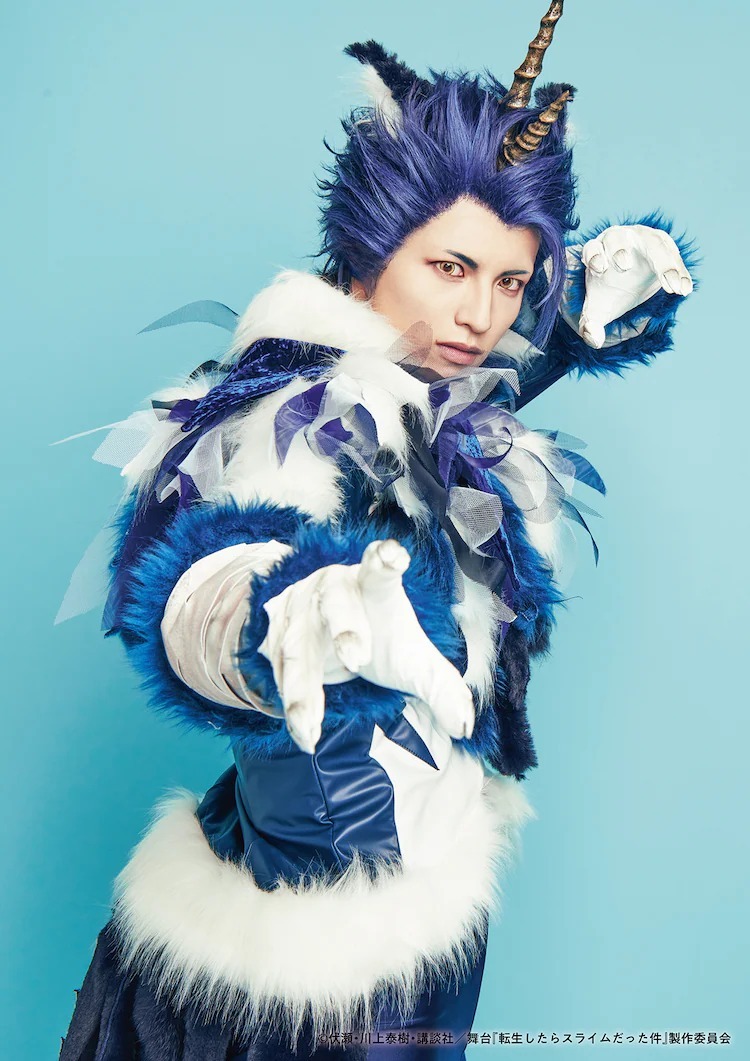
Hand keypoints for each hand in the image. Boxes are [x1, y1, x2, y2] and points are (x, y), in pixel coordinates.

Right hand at [258, 539, 474, 753]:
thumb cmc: (379, 638)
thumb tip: (464, 727)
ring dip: (303, 689)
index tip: (393, 555)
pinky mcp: (275, 632)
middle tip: (356, 659)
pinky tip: (303, 733)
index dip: (385, 560)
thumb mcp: (411, 660)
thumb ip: (440, 688)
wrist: (325, 633)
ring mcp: (299, 609)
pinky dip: (290, 703)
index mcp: (374, 587)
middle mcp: (333, 589)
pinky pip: (279, 670)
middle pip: (336, 603)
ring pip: (299, 647)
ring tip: (311, 730)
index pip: (380, 571)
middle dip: (344, 628)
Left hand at [575, 224, 692, 349]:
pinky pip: (673, 255)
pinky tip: (685, 290)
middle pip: (618, 239)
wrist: (628, 283)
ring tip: (674, 288)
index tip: (599, 270)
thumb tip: (594, 341)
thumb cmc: (608, 293)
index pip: (591, 248)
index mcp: (597, 251)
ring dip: (664, 264)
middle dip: (621, 252)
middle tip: (626, 269)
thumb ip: (590, 326)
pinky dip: (680, 272)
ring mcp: (641, 237)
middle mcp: (617, 238)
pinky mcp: (662, 243)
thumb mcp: (597, 311)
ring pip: (652, 243)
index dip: (594, 256)